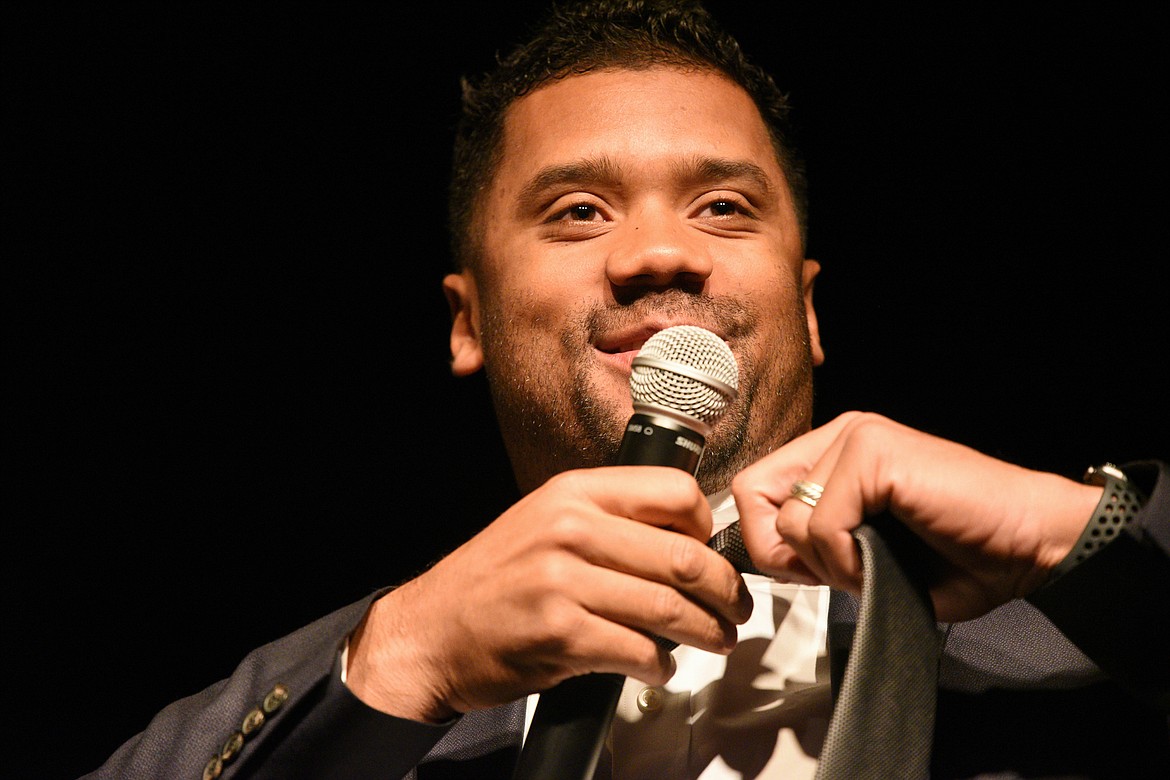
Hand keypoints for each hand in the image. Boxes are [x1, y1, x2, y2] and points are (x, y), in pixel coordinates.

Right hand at [346, 466, 751, 721]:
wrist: (431, 632)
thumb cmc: (495, 581)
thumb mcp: (545, 522)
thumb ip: (608, 520)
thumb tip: (687, 539)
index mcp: (573, 492)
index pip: (675, 491)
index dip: (708, 527)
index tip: (714, 553)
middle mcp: (569, 528)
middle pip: (683, 557)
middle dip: (725, 591)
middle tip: (735, 610)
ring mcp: (563, 582)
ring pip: (669, 607)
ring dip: (706, 632)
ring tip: (716, 640)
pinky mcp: (561, 635)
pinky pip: (639, 651)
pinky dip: (662, 665)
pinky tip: (660, 667)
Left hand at [731, 412, 1101, 621]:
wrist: (1031, 543)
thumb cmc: (961, 553)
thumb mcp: (865, 551)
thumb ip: (813, 543)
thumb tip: (762, 553)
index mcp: (836, 453)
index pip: (753, 491)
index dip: (769, 542)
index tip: (814, 572)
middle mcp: (842, 436)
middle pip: (752, 497)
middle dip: (785, 555)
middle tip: (840, 572)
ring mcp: (857, 438)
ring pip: (788, 518)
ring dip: (828, 563)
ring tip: (876, 564)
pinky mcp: (874, 452)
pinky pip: (820, 524)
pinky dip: (847, 561)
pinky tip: (886, 561)